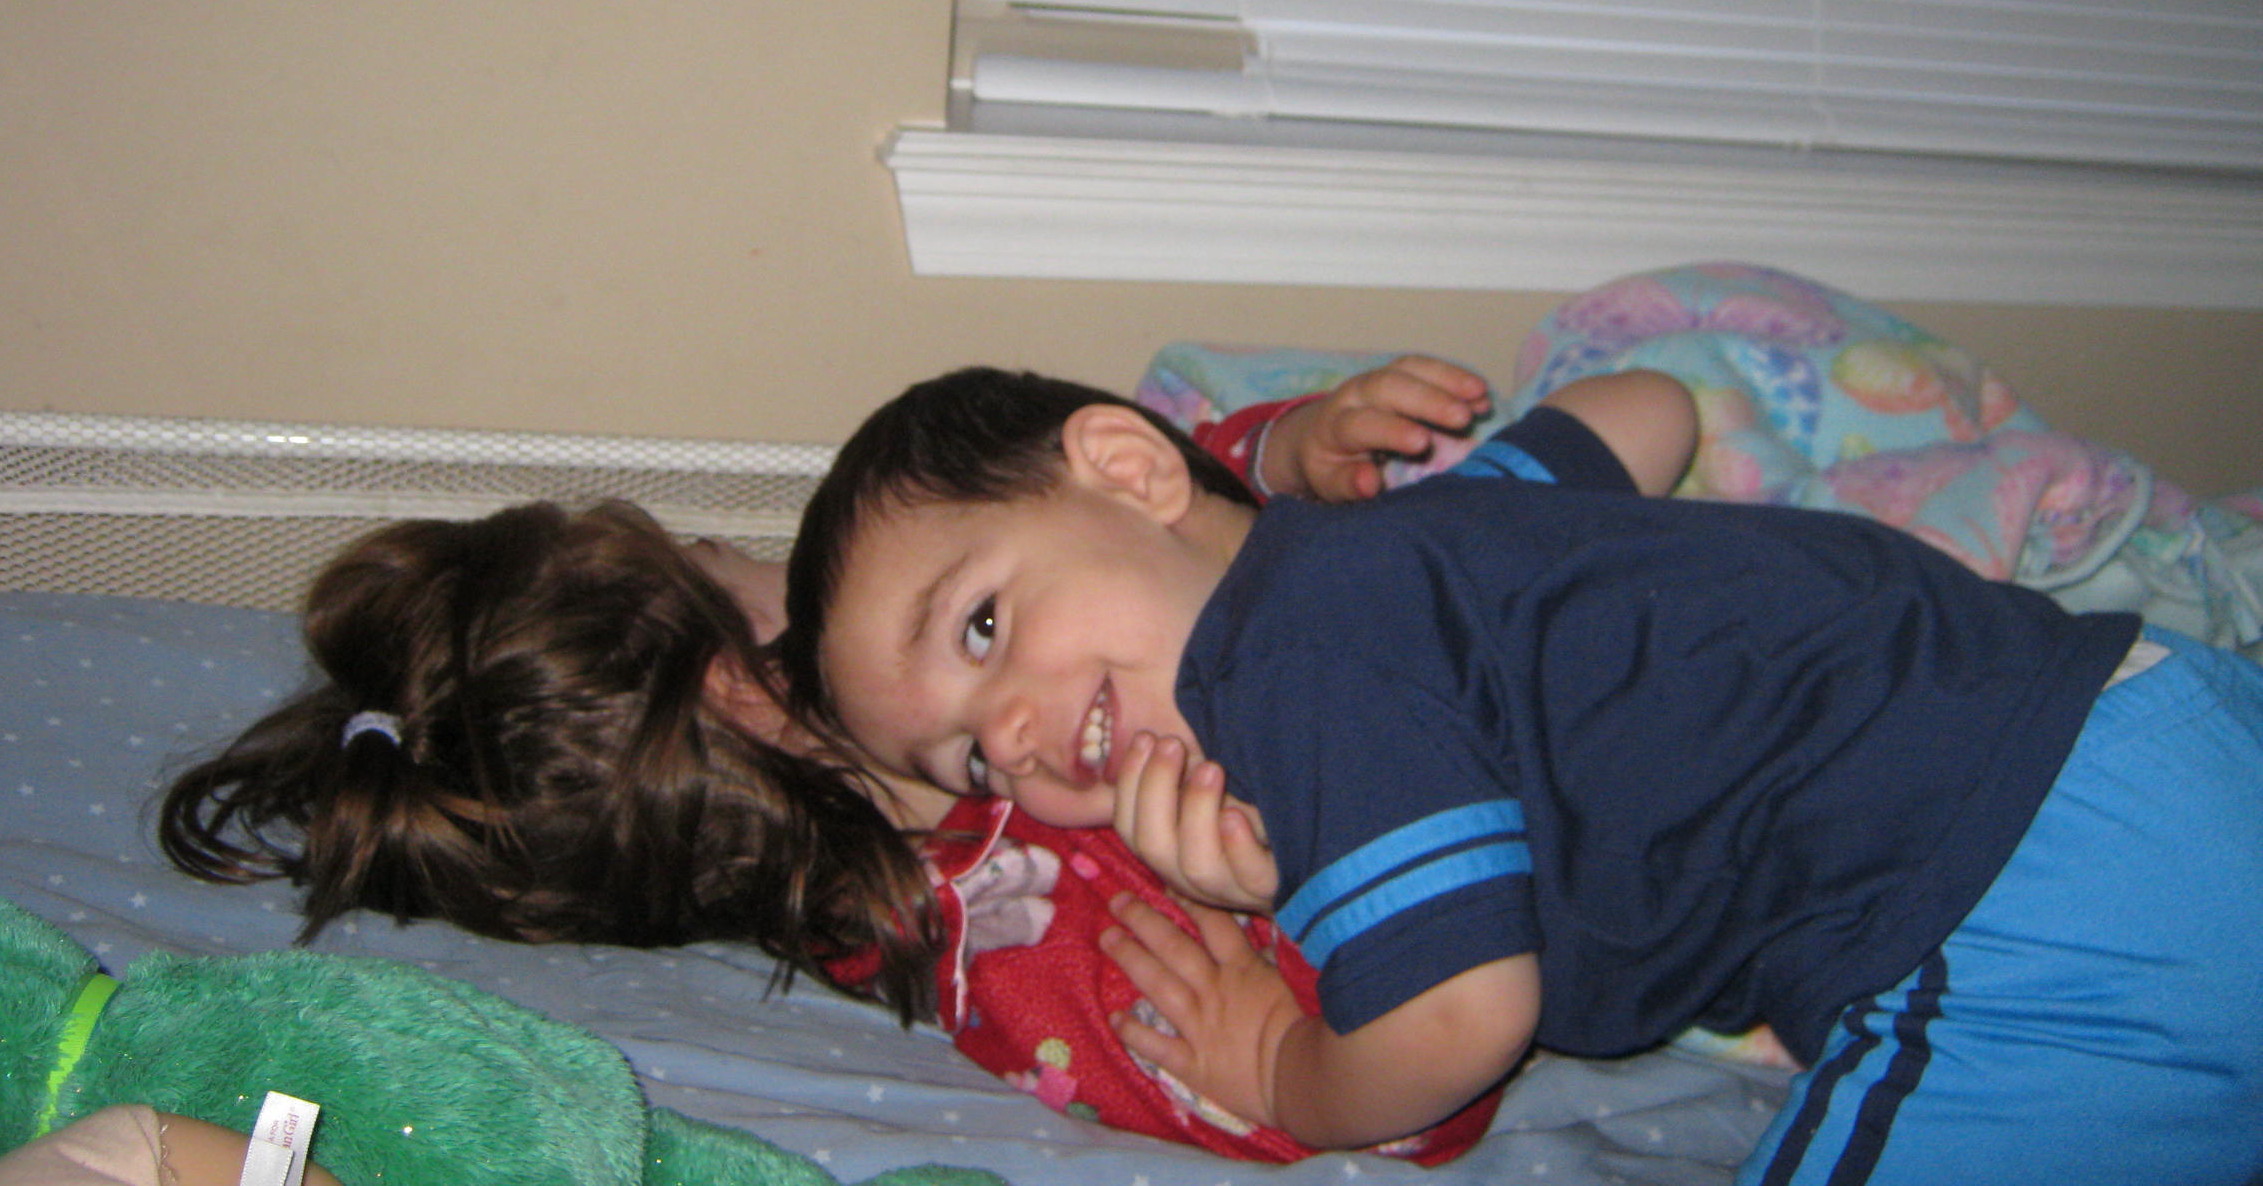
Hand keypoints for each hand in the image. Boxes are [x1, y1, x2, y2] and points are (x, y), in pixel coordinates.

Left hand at [1101, 893, 1306, 1129]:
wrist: (1304, 1079)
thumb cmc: (1310, 1031)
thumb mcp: (1297, 981)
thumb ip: (1274, 957)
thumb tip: (1270, 928)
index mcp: (1243, 970)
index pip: (1213, 925)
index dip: (1188, 901)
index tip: (1165, 883)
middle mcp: (1214, 991)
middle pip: (1174, 947)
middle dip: (1144, 920)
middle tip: (1118, 901)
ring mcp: (1199, 1027)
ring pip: (1158, 985)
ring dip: (1130, 959)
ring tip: (1107, 938)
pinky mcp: (1192, 1063)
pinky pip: (1155, 1045)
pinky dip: (1132, 1032)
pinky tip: (1114, 1017)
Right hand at [1112, 733, 1276, 913]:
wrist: (1308, 839)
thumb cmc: (1248, 799)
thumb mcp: (1206, 782)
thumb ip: (1173, 769)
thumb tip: (1128, 745)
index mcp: (1169, 848)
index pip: (1130, 825)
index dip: (1130, 781)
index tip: (1146, 736)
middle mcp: (1192, 873)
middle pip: (1153, 846)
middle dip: (1155, 790)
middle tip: (1173, 744)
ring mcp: (1232, 886)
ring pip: (1197, 866)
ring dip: (1196, 812)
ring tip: (1210, 767)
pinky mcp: (1273, 886)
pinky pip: (1250, 876)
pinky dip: (1239, 846)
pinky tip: (1235, 814)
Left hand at [1263, 356, 1490, 500]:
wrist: (1318, 436)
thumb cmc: (1330, 466)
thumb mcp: (1329, 483)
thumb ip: (1348, 484)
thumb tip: (1369, 482)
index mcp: (1334, 426)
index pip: (1360, 423)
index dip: (1391, 431)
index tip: (1421, 443)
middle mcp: (1354, 394)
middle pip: (1388, 387)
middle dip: (1427, 400)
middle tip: (1462, 419)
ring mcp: (1378, 379)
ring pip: (1409, 369)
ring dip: (1448, 380)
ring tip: (1480, 397)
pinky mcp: (1398, 374)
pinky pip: (1425, 368)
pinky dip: (1454, 378)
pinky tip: (1480, 394)